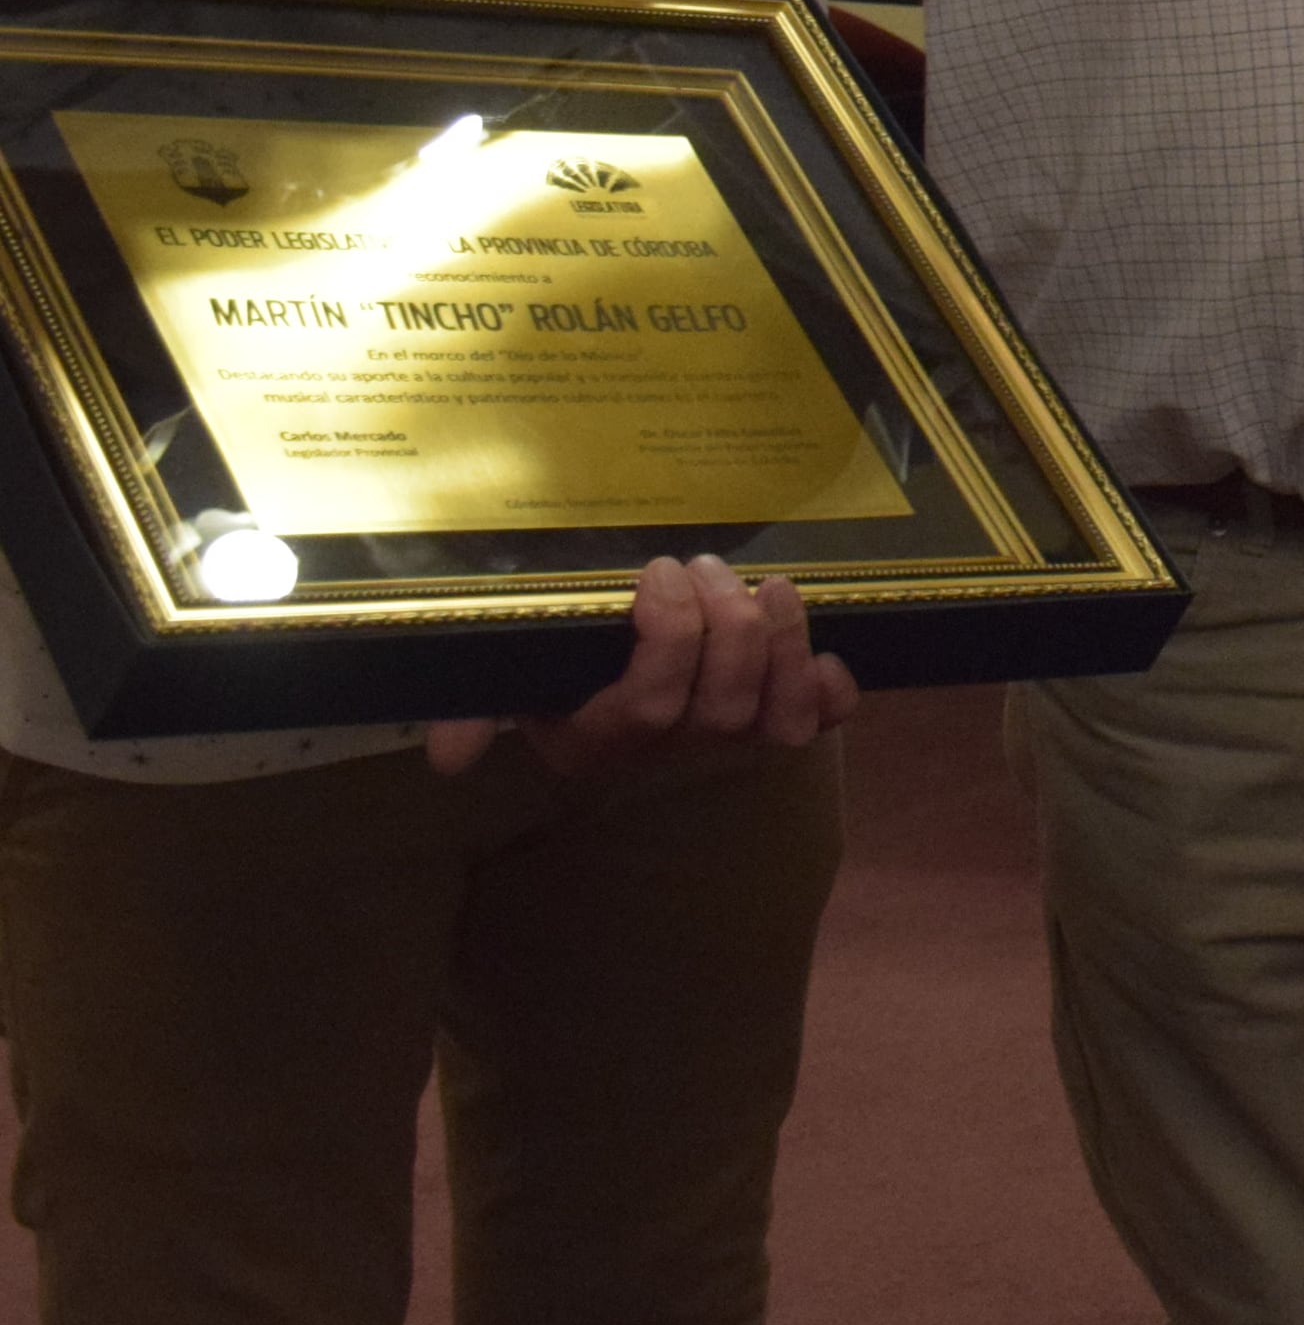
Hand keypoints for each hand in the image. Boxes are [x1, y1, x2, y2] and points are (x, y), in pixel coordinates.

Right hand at [426, 553, 857, 781]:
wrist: (610, 685)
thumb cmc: (561, 669)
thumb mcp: (509, 679)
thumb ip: (471, 708)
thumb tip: (447, 758)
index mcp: (603, 739)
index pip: (648, 706)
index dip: (668, 636)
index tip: (656, 570)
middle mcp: (672, 750)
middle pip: (720, 708)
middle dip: (726, 627)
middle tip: (710, 566)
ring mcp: (731, 743)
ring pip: (777, 718)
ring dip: (785, 646)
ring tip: (772, 586)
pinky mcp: (778, 724)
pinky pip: (821, 724)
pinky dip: (834, 693)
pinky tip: (829, 656)